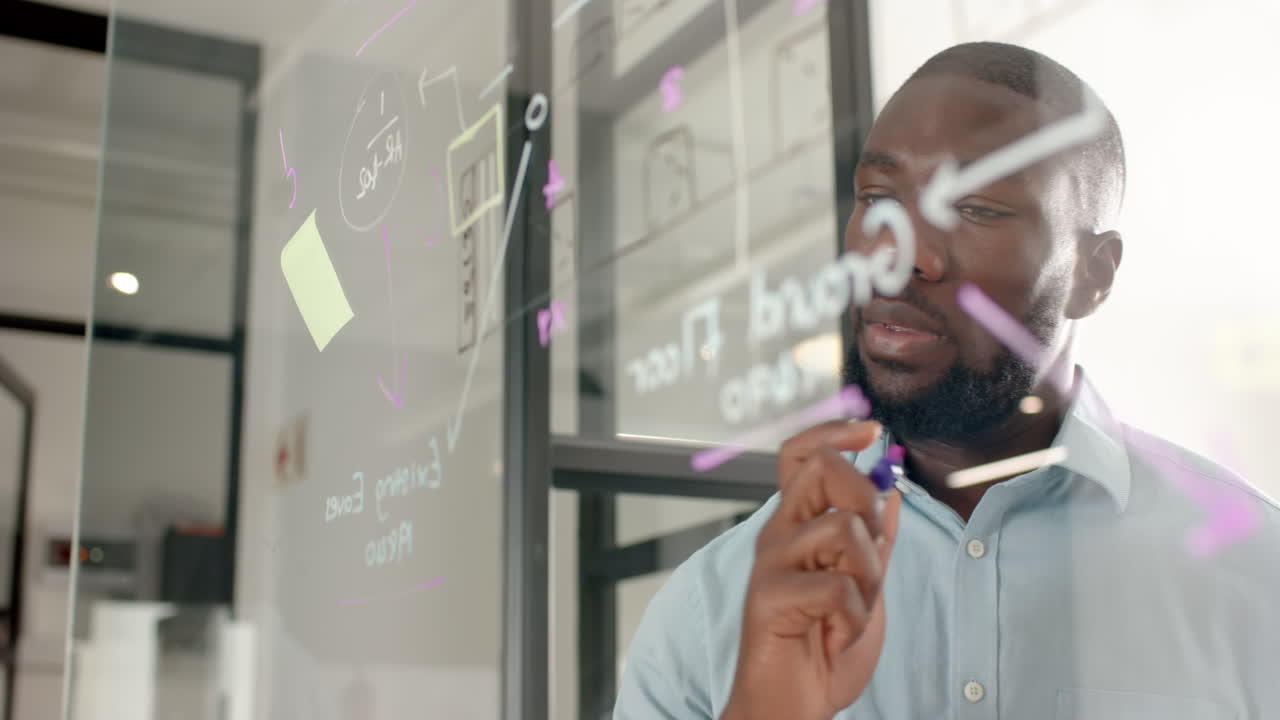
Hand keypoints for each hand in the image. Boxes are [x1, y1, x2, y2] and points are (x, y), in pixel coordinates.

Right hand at [722, 420, 901, 719]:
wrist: (790, 707)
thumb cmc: (820, 650)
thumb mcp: (863, 588)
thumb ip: (875, 541)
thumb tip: (893, 489)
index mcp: (796, 526)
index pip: (801, 454)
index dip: (834, 430)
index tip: (872, 429)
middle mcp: (777, 535)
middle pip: (825, 468)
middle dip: (867, 502)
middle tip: (868, 554)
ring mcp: (770, 564)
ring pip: (844, 529)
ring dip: (868, 577)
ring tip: (851, 610)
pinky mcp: (768, 598)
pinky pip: (838, 587)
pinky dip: (853, 618)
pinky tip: (835, 635)